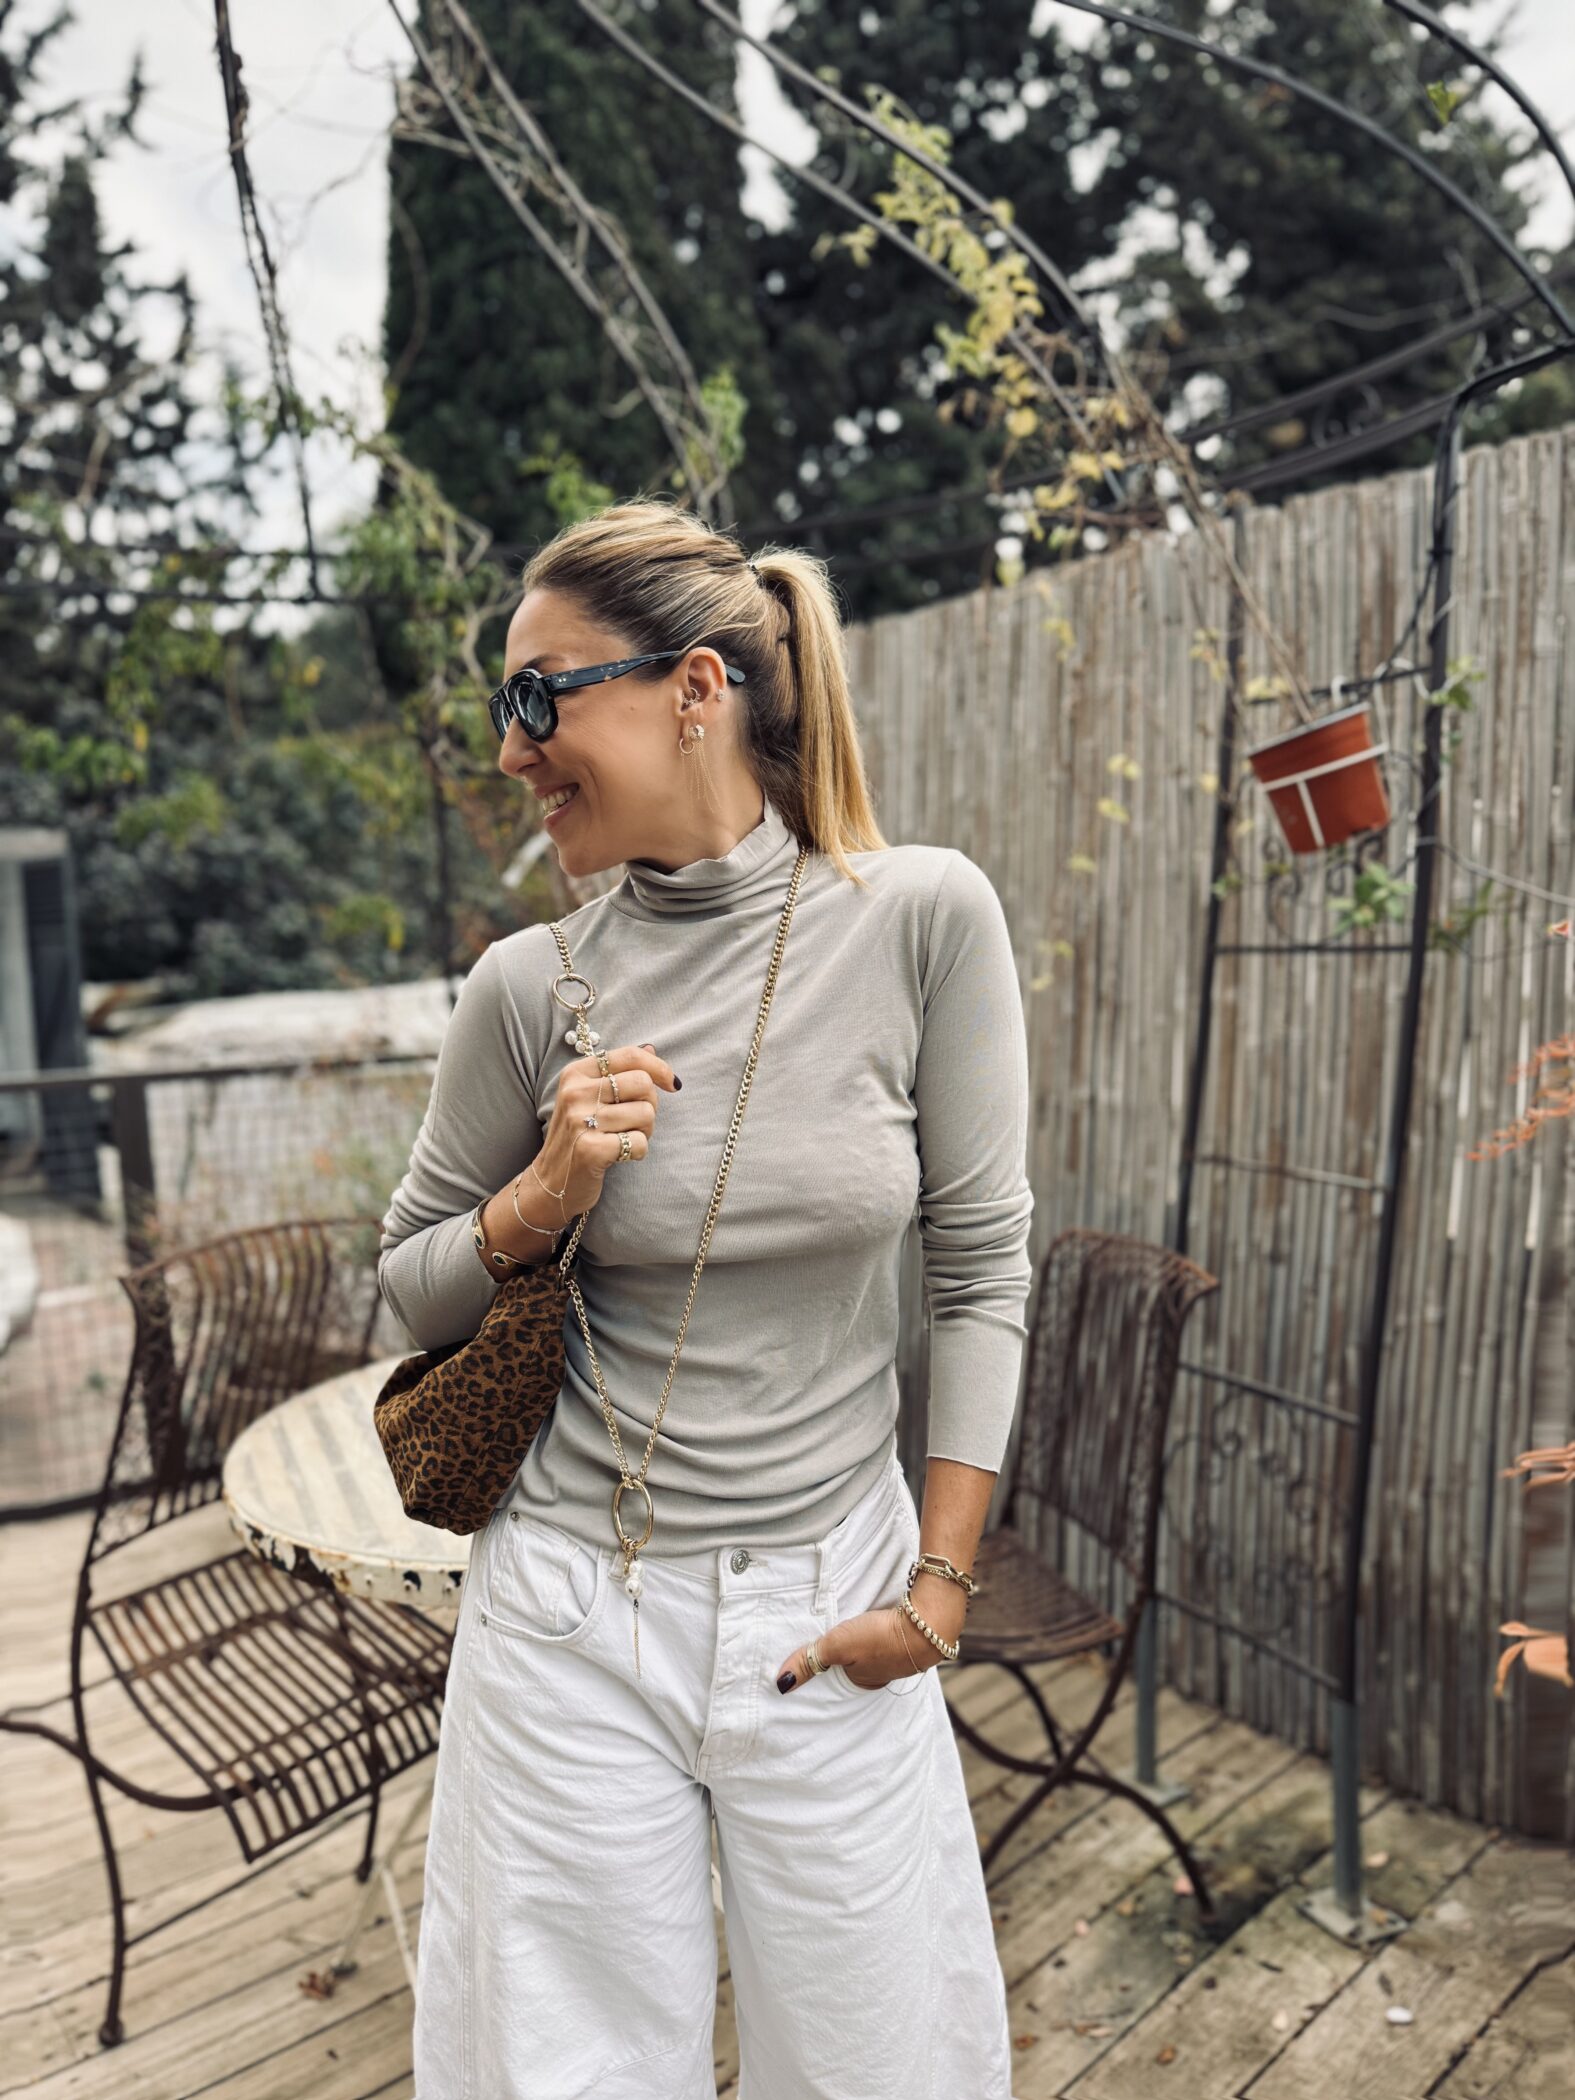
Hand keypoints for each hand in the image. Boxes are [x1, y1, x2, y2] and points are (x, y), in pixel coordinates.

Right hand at [536, 1041, 679, 1219]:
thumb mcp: (588, 1098)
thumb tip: (651, 1049)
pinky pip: (639, 1142)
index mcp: (576, 1074)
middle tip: (636, 1121)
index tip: (672, 1084)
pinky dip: (638, 1151)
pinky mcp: (590, 1149)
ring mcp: (581, 1121)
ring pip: (646, 1113)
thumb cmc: (577, 1136)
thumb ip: (618, 1072)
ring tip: (624, 1138)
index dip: (659, 1067)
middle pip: (643, 1084)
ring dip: (645, 1131)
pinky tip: (620, 1155)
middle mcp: (575, 1093)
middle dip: (650, 1104)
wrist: (550, 1183)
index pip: (629, 1056)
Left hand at [774, 1577, 965, 1693]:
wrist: (928, 1623)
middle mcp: (886, 1672)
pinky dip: (892, 1625)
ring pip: (881, 1645)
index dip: (833, 1654)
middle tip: (847, 1627)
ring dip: (874, 1634)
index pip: (841, 1669)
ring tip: (866, 1619)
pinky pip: (899, 1633)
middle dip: (855, 1646)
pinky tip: (890, 1614)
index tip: (828, 1641)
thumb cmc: (880, 1638)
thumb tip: (781, 1684)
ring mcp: (904, 1656)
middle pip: (862, 1658)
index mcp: (865, 1680)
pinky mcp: (919, 1635)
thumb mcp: (837, 1646)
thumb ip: (809, 1660)